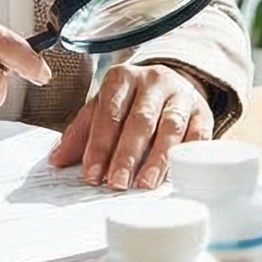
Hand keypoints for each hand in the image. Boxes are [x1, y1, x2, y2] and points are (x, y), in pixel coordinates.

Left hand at [50, 62, 213, 189]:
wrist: (172, 85)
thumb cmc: (132, 102)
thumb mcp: (103, 108)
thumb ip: (82, 132)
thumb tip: (57, 159)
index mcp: (124, 77)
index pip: (109, 111)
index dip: (100, 144)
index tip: (92, 174)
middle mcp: (154, 81)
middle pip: (140, 119)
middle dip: (127, 155)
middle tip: (116, 183)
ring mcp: (182, 95)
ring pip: (170, 127)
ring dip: (157, 158)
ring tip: (144, 184)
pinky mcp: (204, 111)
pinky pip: (198, 134)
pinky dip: (187, 156)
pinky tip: (175, 175)